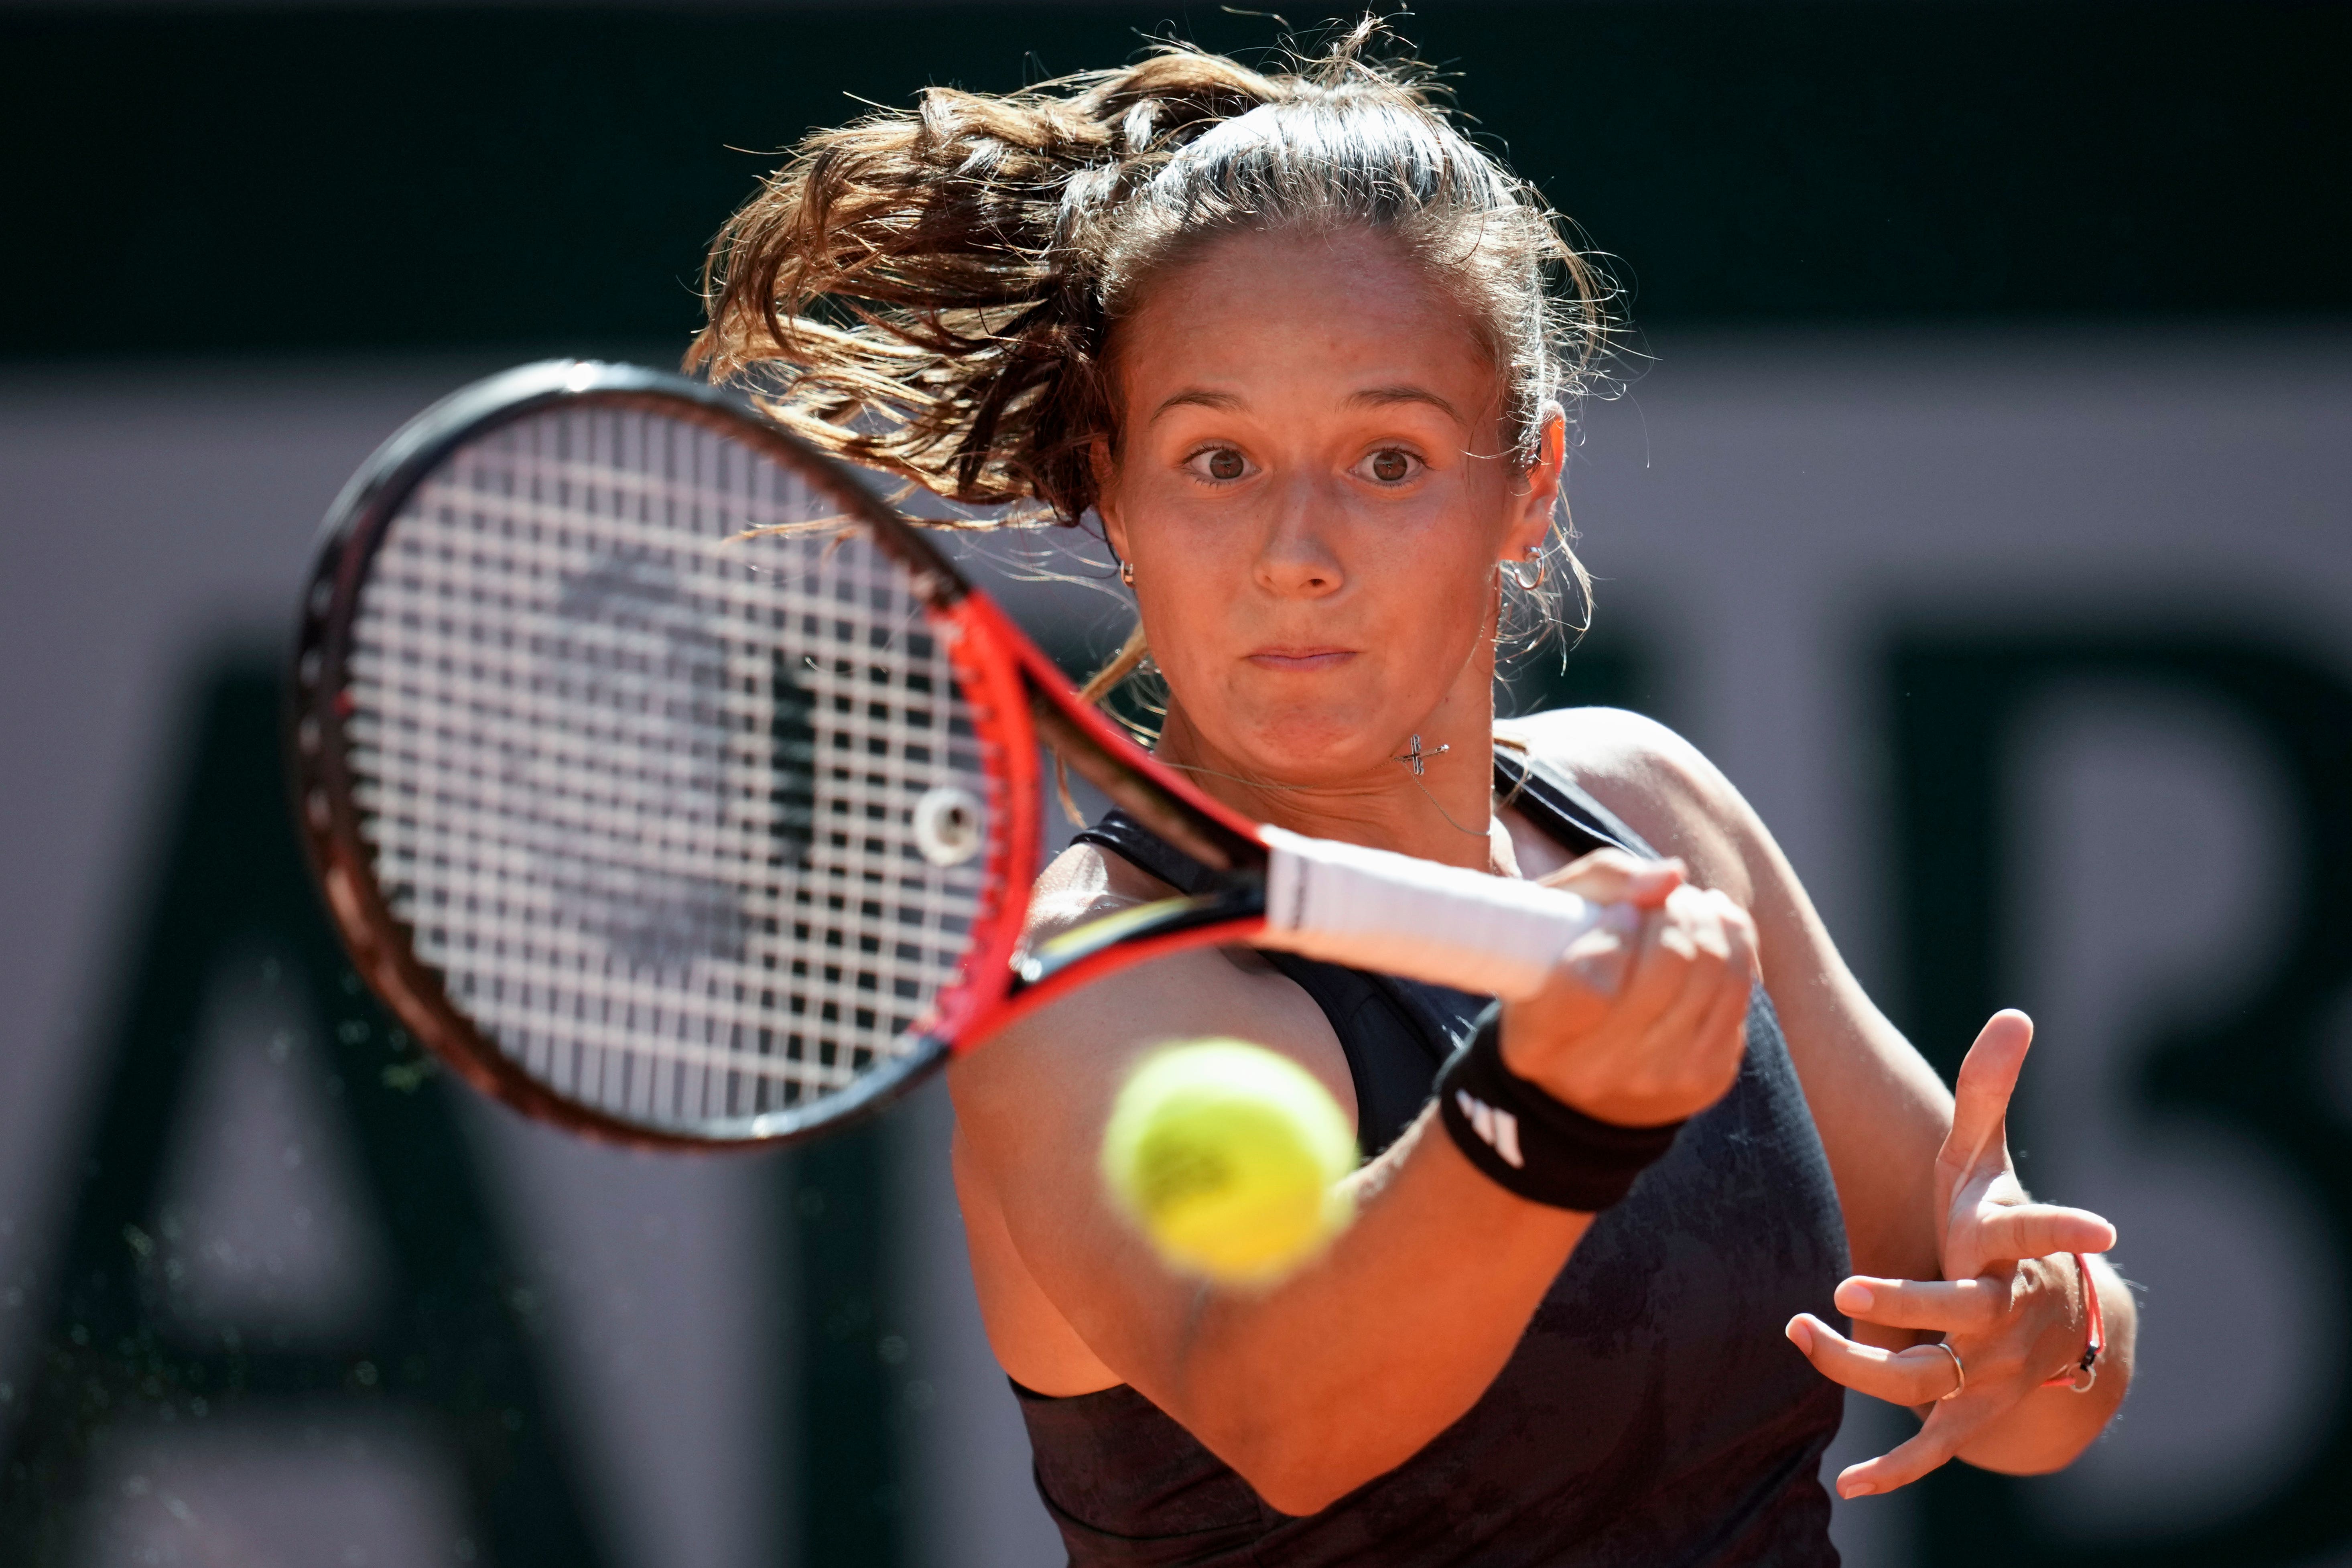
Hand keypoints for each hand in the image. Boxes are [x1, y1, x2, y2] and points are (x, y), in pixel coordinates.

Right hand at [1498, 850, 1755, 1126]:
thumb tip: (1673, 874)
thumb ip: (1605, 879)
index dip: (1617, 932)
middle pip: (1665, 971)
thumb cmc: (1563, 965)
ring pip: (1711, 975)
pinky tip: (1715, 927)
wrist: (1594, 1057)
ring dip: (1705, 921)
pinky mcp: (1707, 1078)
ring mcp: (1655, 1082)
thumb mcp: (1556, 915)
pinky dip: (1735, 944)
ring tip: (1688, 907)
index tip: (1621, 913)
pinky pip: (1741, 992)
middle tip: (1663, 900)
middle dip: (1673, 913)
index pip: (1590, 984)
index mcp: (1536, 1042)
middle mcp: (1593, 1074)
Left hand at [1784, 1010, 2117, 1495]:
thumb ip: (1988, 1090)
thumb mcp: (1984, 1160)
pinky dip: (1894, 1471)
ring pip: (1922, 1378)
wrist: (2040, 1323)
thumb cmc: (1991, 1224)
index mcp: (2009, 1250)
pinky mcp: (1965, 1414)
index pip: (2037, 1234)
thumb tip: (2015, 1013)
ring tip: (1800, 1329)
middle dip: (1906, 1303)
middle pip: (1958, 1314)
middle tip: (1845, 1289)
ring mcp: (1988, 1372)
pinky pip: (1928, 1448)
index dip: (2067, 1230)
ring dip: (1859, 1364)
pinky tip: (1850, 1487)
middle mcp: (2005, 1316)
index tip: (2107, 1231)